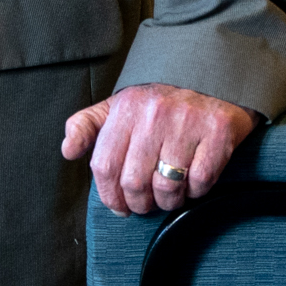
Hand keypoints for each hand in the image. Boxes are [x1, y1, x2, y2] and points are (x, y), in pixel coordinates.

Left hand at [61, 84, 256, 215]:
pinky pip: (200, 181)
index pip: (104, 166)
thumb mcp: (117, 107)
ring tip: (170, 194)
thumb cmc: (159, 103)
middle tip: (146, 204)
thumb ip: (87, 126)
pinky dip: (196, 190)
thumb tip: (68, 150)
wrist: (212, 78)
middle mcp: (155, 113)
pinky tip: (193, 181)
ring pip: (167, 186)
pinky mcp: (217, 131)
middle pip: (134, 182)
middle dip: (139, 204)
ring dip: (168, 201)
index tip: (119, 207)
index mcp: (126, 107)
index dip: (109, 196)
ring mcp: (187, 122)